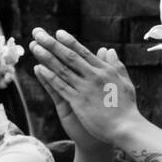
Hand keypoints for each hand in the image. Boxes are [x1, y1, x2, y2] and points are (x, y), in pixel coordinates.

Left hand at [30, 29, 141, 145]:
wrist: (125, 128)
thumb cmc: (127, 107)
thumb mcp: (124, 82)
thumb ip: (116, 65)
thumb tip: (108, 50)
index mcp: (105, 70)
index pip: (83, 52)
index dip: (69, 42)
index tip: (58, 33)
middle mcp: (94, 76)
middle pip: (69, 56)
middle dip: (52, 43)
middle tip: (38, 33)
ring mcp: (84, 89)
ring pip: (62, 69)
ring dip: (46, 57)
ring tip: (34, 46)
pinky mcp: (78, 102)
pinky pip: (60, 87)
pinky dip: (49, 77)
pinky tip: (39, 69)